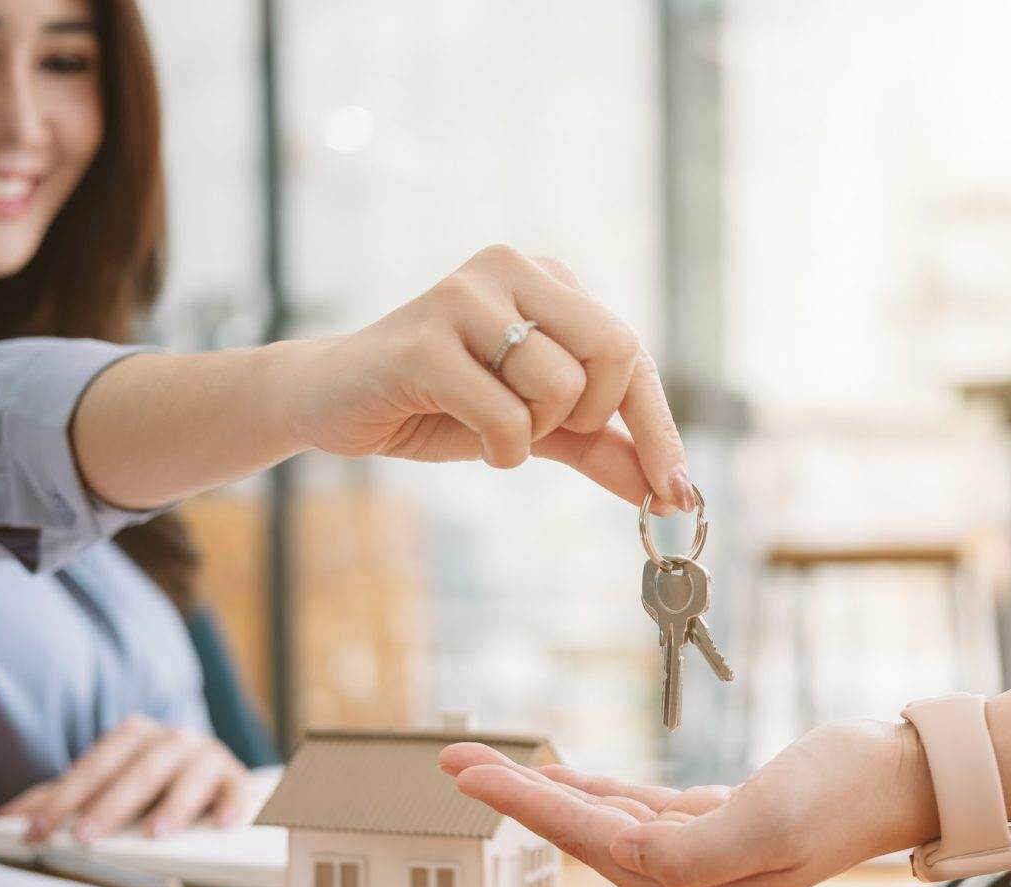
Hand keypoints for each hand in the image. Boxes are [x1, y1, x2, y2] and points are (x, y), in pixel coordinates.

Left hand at [0, 715, 251, 842]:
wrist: (204, 771)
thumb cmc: (145, 783)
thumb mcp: (100, 786)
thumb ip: (58, 799)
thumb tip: (6, 816)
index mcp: (135, 736)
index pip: (96, 764)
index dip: (67, 797)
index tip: (41, 830)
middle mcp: (173, 739)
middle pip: (141, 769)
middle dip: (111, 803)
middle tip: (87, 835)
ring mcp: (207, 756)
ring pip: (191, 775)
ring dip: (174, 804)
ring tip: (155, 833)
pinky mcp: (236, 778)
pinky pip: (238, 788)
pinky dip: (233, 804)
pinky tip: (223, 824)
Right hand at [280, 244, 693, 511]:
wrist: (332, 401)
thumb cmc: (439, 404)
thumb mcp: (535, 426)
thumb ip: (601, 447)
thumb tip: (668, 491)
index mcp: (548, 279)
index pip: (632, 352)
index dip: (658, 428)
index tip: (678, 493)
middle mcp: (514, 269)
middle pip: (616, 351)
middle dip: (588, 416)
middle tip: (542, 430)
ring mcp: (467, 296)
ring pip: (560, 387)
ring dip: (532, 434)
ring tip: (486, 420)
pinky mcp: (426, 339)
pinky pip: (506, 415)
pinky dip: (499, 448)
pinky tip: (460, 428)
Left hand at [439, 720, 940, 886]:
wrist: (897, 774)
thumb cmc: (841, 793)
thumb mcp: (769, 821)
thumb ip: (693, 850)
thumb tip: (628, 855)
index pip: (586, 841)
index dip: (524, 803)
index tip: (469, 774)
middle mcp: (684, 882)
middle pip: (579, 832)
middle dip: (516, 795)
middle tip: (454, 761)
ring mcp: (695, 854)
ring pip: (598, 818)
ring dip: (544, 788)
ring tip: (486, 763)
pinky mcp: (709, 823)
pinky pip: (632, 807)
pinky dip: (593, 788)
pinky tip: (561, 774)